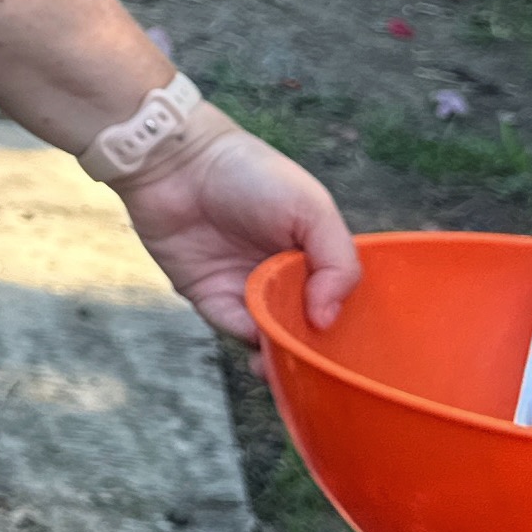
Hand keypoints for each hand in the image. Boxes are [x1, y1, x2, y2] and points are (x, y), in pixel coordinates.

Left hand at [116, 125, 361, 346]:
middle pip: (305, 324)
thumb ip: (338, 262)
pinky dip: (249, 341)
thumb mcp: (312, 208)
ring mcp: (245, 287)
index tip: (353, 348)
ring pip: (270, 335)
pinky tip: (261, 345)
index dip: (345, 324)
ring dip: (281, 354)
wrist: (178, 163)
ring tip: (290, 365)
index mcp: (311, 253)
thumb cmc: (250, 173)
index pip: (337, 299)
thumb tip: (326, 319)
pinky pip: (233, 329)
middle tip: (320, 368)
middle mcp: (282, 275)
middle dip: (313, 349)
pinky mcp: (210, 296)